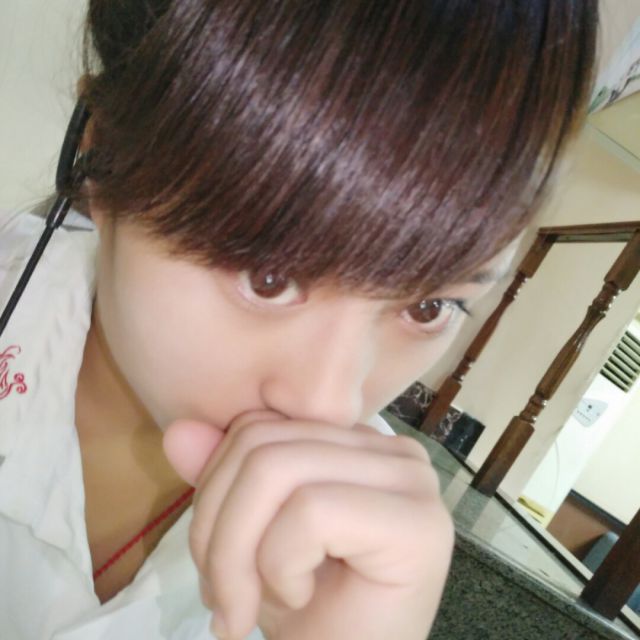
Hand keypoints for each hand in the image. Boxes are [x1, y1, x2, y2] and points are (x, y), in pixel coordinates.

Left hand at [163, 413, 453, 639]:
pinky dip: (280, 567)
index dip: (215, 490)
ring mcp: (412, 480)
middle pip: (263, 447)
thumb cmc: (307, 611)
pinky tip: (298, 600)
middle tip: (219, 601)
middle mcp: (394, 451)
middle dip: (217, 531)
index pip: (261, 427)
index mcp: (359, 446)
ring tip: (243, 608)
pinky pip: (309, 512)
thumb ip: (220, 480)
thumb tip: (178, 430)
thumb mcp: (249, 537)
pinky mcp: (417, 521)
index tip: (212, 564)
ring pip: (276, 471)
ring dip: (238, 555)